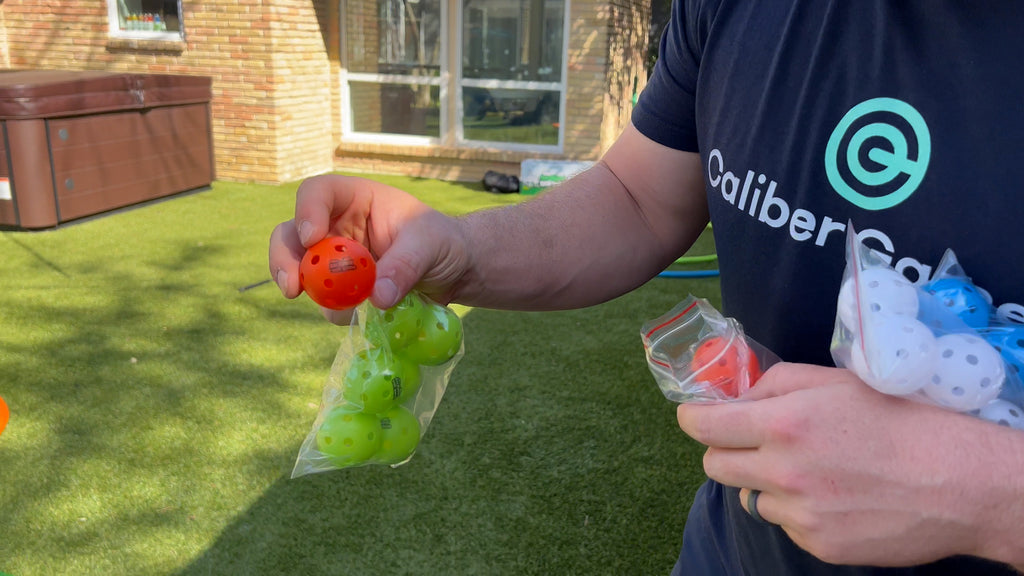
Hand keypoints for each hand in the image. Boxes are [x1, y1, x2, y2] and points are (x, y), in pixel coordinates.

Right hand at [268, 174, 469, 321]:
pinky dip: (339, 311)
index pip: (318, 193)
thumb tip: (377, 297)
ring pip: (301, 272)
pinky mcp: (341, 290)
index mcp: (356, 199)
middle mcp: (337, 226)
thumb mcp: (431, 245)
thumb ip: (405, 266)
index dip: (307, 211)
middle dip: (285, 259)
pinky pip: (327, 302)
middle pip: (291, 234)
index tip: (312, 238)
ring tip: (350, 308)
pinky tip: (366, 313)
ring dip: (316, 292)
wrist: (456, 271)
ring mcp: (334, 260)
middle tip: (292, 287)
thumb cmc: (443, 242)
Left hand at [676, 362, 1023, 567]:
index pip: (702, 426)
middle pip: (714, 464)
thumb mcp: (836, 382)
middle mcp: (783, 472)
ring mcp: (799, 514)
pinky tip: (834, 496)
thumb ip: (776, 384)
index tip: (699, 416)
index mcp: (783, 424)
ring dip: (765, 482)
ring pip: (749, 496)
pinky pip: (785, 523)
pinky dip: (798, 511)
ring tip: (810, 471)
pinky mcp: (817, 544)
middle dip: (726, 450)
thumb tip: (735, 395)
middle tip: (754, 442)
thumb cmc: (900, 420)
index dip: (695, 418)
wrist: (958, 481)